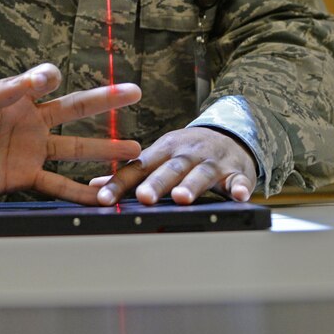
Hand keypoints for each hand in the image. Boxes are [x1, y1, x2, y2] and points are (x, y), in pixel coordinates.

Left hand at [0, 63, 142, 203]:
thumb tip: (42, 79)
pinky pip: (56, 185)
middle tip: (135, 91)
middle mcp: (29, 122)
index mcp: (14, 97)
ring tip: (134, 149)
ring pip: (75, 150)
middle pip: (75, 109)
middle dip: (106, 99)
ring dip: (104, 149)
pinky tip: (101, 197)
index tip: (50, 81)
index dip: (50, 78)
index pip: (45, 80)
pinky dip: (78, 193)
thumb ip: (1, 90)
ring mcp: (29, 150)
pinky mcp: (22, 177)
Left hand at [91, 127, 256, 205]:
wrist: (228, 135)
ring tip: (181, 199)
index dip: (120, 182)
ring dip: (191, 185)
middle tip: (144, 197)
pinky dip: (240, 187)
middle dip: (156, 183)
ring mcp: (212, 161)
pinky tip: (240, 197)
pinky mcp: (236, 171)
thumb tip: (94, 187)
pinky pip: (239, 179)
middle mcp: (186, 153)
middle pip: (170, 169)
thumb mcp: (159, 156)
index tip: (103, 198)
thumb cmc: (186, 153)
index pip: (138, 167)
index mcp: (163, 150)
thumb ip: (131, 173)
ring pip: (201, 173)